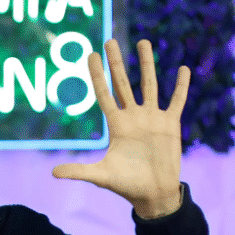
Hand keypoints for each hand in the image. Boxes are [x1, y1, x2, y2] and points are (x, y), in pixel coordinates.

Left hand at [52, 39, 189, 218]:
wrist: (153, 194)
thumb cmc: (126, 185)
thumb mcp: (101, 176)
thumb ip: (79, 171)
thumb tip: (53, 173)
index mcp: (116, 125)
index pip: (104, 94)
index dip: (97, 75)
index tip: (91, 55)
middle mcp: (133, 117)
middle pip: (123, 83)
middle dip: (117, 62)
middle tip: (110, 41)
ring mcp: (152, 119)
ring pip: (150, 85)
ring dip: (147, 64)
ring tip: (143, 42)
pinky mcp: (171, 125)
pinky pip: (177, 101)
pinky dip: (180, 85)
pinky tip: (182, 68)